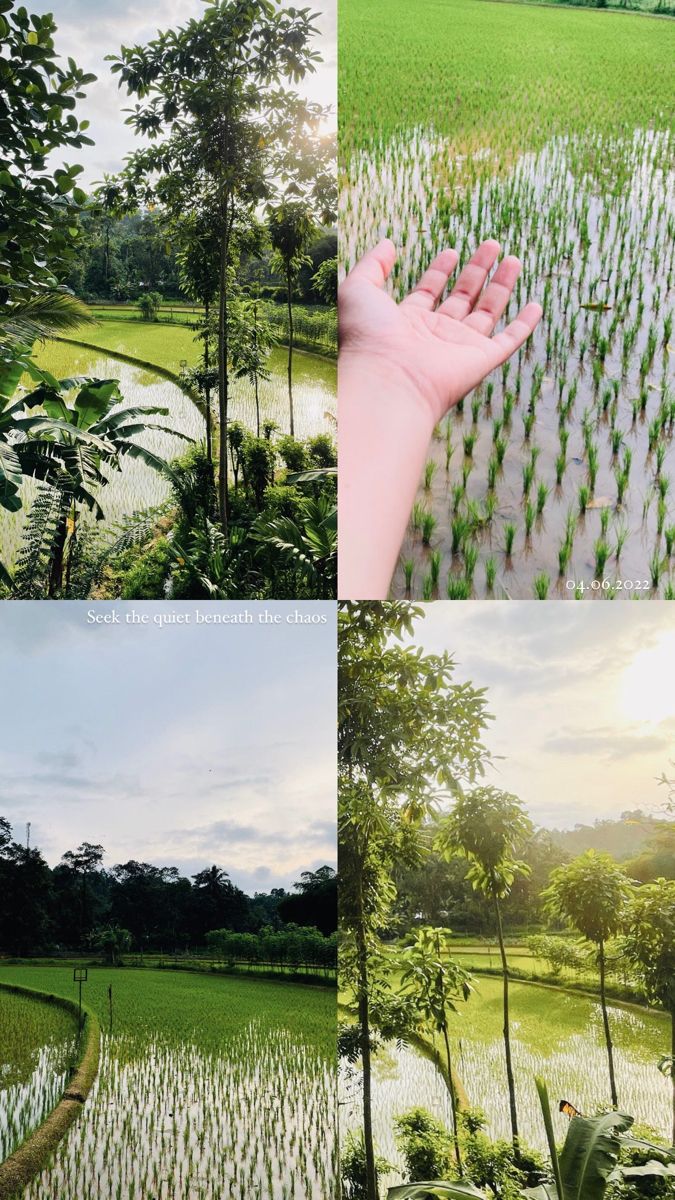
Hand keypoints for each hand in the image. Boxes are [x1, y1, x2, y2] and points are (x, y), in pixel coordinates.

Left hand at [339, 238, 541, 424]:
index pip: (429, 292)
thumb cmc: (367, 338)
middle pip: (462, 298)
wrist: (387, 381)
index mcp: (407, 322)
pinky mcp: (481, 361)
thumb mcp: (358, 290)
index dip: (439, 270)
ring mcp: (459, 349)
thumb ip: (372, 264)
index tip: (451, 250)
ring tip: (513, 258)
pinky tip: (536, 305)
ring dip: (501, 286)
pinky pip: (509, 341)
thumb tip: (388, 242)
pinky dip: (524, 325)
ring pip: (488, 313)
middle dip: (477, 270)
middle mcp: (435, 336)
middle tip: (492, 243)